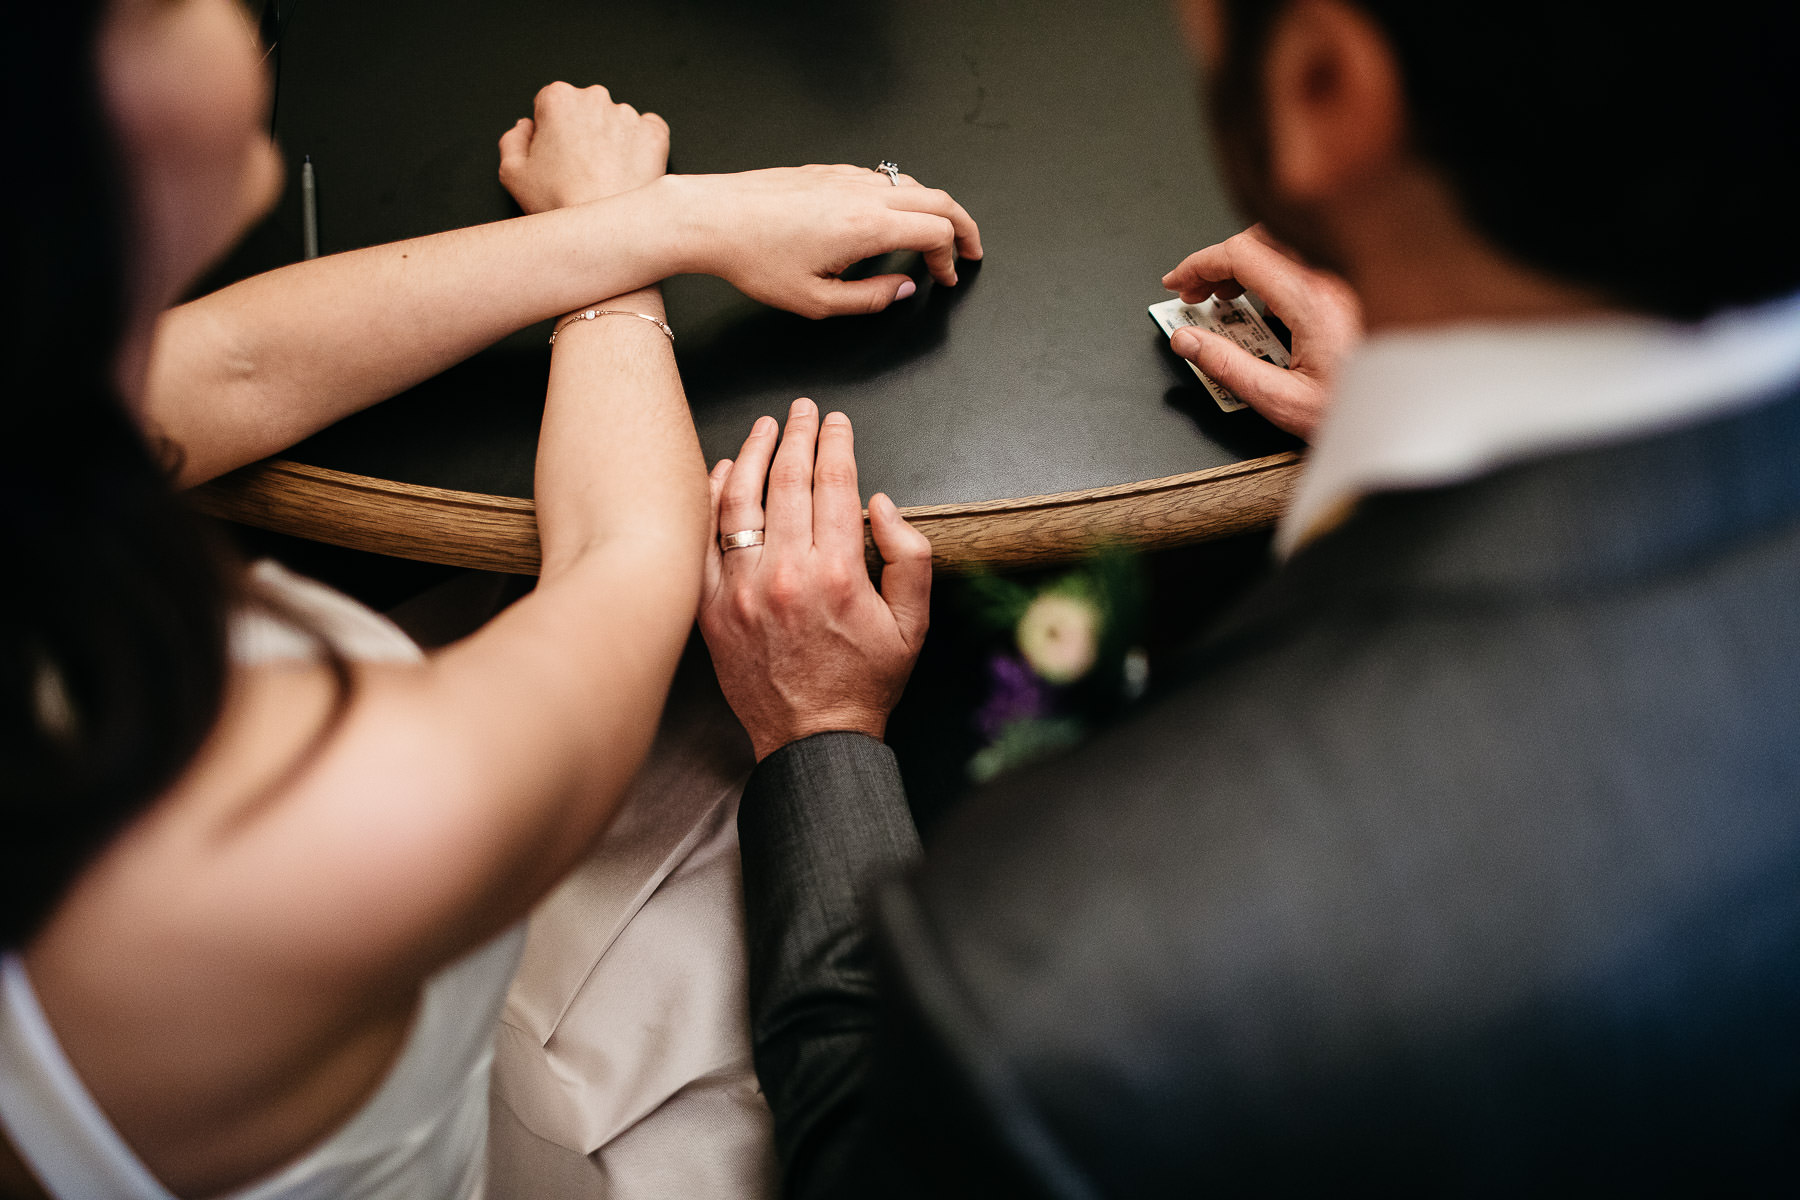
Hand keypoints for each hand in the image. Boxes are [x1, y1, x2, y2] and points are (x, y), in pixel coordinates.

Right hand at [498, 82, 669, 212]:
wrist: (603, 231)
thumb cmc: (559, 204)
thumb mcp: (512, 173)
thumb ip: (512, 139)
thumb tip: (525, 127)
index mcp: (558, 99)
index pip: (550, 104)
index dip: (550, 132)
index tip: (555, 154)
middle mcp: (595, 98)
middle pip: (585, 109)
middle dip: (581, 132)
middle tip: (578, 169)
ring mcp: (628, 115)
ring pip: (616, 122)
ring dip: (611, 140)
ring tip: (603, 176)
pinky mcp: (655, 134)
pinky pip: (647, 131)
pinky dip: (640, 146)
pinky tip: (627, 170)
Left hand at [676, 166, 983, 318]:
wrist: (712, 217)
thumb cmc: (755, 258)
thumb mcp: (817, 301)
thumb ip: (870, 298)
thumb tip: (902, 288)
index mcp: (868, 225)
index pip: (936, 231)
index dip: (951, 257)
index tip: (946, 277)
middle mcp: (863, 193)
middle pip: (937, 199)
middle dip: (962, 225)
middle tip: (969, 249)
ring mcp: (846, 176)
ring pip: (911, 183)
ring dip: (931, 209)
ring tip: (933, 235)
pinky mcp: (827, 171)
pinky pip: (881, 178)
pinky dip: (902, 197)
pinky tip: (889, 217)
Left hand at [699, 398, 932, 760]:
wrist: (812, 738)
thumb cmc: (864, 682)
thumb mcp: (914, 624)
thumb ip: (909, 557)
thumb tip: (880, 504)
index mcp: (838, 574)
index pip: (834, 483)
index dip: (836, 442)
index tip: (837, 422)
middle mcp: (785, 575)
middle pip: (787, 480)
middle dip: (798, 433)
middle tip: (804, 410)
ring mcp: (741, 589)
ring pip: (740, 500)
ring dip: (753, 453)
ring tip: (766, 427)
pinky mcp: (712, 606)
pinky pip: (704, 539)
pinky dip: (712, 498)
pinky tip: (725, 472)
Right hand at [1161, 225, 1362, 439]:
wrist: (1406, 414)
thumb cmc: (1359, 410)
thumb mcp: (1281, 400)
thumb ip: (1227, 367)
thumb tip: (1188, 341)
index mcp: (1311, 302)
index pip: (1241, 254)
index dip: (1198, 263)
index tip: (1177, 282)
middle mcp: (1331, 282)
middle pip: (1259, 241)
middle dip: (1216, 263)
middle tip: (1191, 293)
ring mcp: (1343, 284)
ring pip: (1280, 249)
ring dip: (1242, 267)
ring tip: (1220, 299)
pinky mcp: (1350, 293)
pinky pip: (1302, 265)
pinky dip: (1269, 276)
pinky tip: (1259, 308)